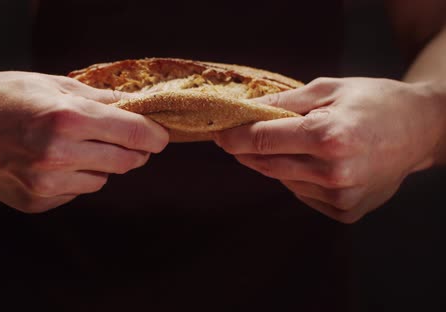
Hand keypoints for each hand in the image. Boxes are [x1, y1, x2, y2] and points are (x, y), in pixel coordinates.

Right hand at [0, 71, 168, 211]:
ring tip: (74, 146)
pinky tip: (52, 162)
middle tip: (129, 140)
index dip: (154, 135)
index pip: (133, 134)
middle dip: (134, 150)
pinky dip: (75, 178)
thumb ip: (100, 99)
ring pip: (103, 179)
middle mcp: (59, 155)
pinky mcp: (37, 201)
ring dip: (100, 164)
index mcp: (67, 119)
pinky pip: (77, 192)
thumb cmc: (7, 95)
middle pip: (125, 161)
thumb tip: (136, 108)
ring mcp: (46, 184)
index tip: (161, 136)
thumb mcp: (55, 85)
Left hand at [215, 78, 444, 222]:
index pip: (263, 140)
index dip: (234, 137)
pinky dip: (298, 178)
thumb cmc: (375, 102)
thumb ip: (283, 101)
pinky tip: (313, 163)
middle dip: (245, 151)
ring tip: (289, 144)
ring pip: (283, 180)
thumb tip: (246, 109)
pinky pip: (304, 194)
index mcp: (328, 136)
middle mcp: (334, 172)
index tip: (219, 133)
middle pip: (267, 165)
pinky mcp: (346, 211)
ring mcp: (341, 197)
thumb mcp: (328, 89)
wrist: (421, 129)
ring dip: (274, 163)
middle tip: (233, 138)